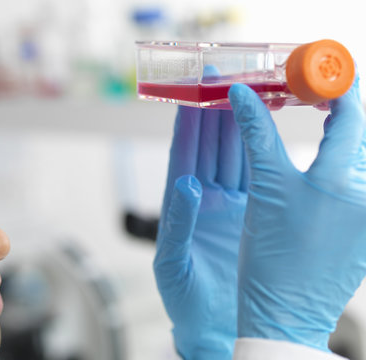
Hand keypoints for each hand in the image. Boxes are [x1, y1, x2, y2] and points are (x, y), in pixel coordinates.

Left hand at [154, 105, 247, 358]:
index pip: (183, 156)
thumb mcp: (173, 263)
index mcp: (178, 207)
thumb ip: (178, 223)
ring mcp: (228, 205)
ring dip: (239, 126)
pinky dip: (260, 153)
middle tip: (223, 81)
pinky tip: (266, 132)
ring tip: (247, 95)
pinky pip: (255, 177)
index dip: (187, 125)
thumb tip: (187, 185)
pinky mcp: (251, 215)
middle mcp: (203, 199)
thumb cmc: (183, 299)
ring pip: (233, 156)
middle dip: (214, 114)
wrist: (213, 325)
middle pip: (210, 148)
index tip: (190, 94)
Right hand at [228, 76, 365, 351]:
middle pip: (357, 133)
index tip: (314, 76)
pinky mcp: (365, 229)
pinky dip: (336, 162)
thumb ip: (257, 134)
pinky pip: (355, 180)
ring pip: (356, 157)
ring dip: (335, 135)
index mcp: (344, 182)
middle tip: (307, 95)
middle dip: (334, 108)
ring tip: (310, 123)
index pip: (350, 115)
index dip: (333, 88)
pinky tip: (314, 165)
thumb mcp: (263, 190)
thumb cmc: (271, 260)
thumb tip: (243, 95)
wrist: (284, 313)